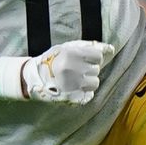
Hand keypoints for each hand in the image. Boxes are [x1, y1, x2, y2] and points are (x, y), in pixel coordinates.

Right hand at [0, 40, 114, 103]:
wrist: (34, 77)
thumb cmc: (54, 59)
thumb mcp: (68, 47)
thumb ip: (90, 46)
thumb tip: (111, 49)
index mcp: (72, 54)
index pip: (98, 56)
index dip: (93, 58)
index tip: (84, 59)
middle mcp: (73, 69)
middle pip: (96, 70)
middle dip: (89, 69)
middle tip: (76, 70)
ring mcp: (73, 85)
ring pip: (95, 83)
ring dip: (88, 81)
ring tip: (76, 79)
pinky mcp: (72, 98)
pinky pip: (89, 95)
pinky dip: (84, 92)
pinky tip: (74, 88)